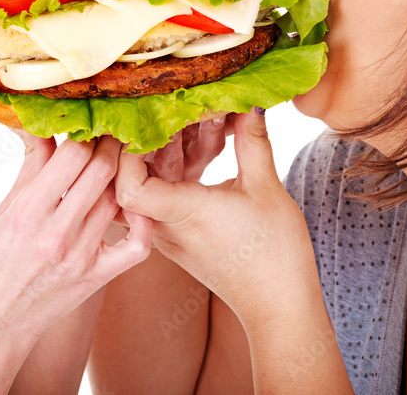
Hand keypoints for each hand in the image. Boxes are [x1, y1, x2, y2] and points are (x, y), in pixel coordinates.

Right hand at [0, 132, 151, 376]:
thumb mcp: (3, 209)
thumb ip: (30, 165)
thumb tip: (37, 121)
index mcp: (27, 212)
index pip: (72, 154)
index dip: (84, 131)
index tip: (87, 121)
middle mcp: (56, 234)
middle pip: (102, 170)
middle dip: (109, 143)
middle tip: (111, 130)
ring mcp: (81, 258)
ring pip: (118, 199)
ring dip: (123, 174)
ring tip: (121, 158)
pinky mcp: (97, 279)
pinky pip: (137, 245)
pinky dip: (141, 220)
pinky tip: (131, 204)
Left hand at [114, 108, 317, 324]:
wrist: (278, 305)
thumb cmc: (275, 254)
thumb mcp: (267, 188)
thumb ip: (252, 140)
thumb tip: (248, 101)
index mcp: (180, 213)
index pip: (127, 186)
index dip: (128, 152)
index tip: (148, 121)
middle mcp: (164, 225)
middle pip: (133, 176)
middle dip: (151, 139)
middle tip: (171, 108)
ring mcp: (169, 232)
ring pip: (151, 183)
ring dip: (168, 151)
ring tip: (192, 120)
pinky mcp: (179, 233)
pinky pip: (166, 195)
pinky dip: (179, 168)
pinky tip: (202, 145)